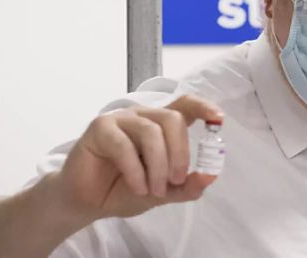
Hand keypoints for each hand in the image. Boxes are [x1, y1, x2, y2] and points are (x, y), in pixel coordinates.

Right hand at [52, 94, 223, 220]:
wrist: (88, 203)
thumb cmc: (125, 189)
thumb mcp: (164, 192)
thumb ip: (187, 185)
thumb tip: (211, 176)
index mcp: (161, 126)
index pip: (186, 105)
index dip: (203, 107)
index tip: (218, 119)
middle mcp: (143, 117)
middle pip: (173, 119)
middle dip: (180, 153)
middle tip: (176, 180)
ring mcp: (121, 119)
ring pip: (151, 131)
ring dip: (158, 165)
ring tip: (154, 190)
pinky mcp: (100, 128)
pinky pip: (124, 144)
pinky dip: (135, 170)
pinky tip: (137, 187)